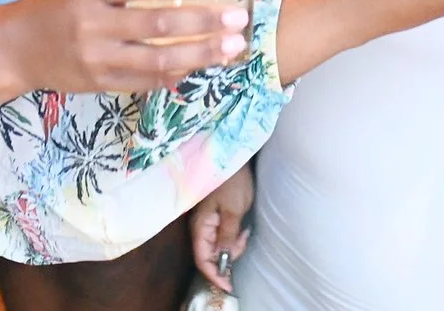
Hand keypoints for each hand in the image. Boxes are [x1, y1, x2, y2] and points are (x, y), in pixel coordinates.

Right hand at [4, 0, 249, 93]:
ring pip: (158, 60)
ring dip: (201, 54)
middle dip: (204, 23)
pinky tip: (201, 67)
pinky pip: (145, 82)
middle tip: (238, 18)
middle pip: (158, 25)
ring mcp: (97, 59)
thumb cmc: (54, 3)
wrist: (14, 48)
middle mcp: (94, 26)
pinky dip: (175, 75)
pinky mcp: (99, 83)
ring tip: (232, 47)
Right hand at [191, 166, 252, 292]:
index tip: (228, 285)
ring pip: (218, 247)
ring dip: (233, 246)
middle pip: (210, 255)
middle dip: (227, 257)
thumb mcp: (233, 210)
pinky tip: (242, 229)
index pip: (202, 258)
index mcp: (200, 226)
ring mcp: (207, 222)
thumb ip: (227, 235)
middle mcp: (200, 227)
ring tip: (244, 232)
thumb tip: (222, 258)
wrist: (235, 158)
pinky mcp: (215, 218)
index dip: (213, 274)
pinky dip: (233, 238)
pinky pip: (222, 237)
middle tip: (243, 243)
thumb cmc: (233, 181)